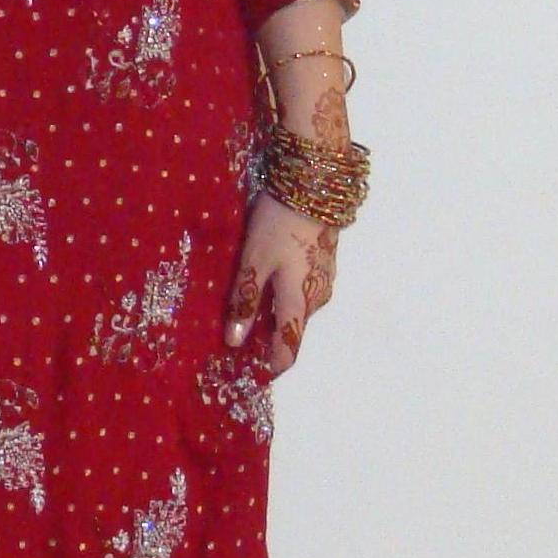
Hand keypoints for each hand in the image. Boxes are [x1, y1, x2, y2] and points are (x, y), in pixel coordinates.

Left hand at [222, 194, 337, 379]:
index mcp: (299, 303)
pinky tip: (261, 285)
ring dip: (272, 317)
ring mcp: (323, 281)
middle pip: (291, 332)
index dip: (269, 367)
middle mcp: (317, 299)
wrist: (313, 184)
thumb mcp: (254, 261)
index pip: (288, 352)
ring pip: (295, 311)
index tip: (246, 373)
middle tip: (233, 340)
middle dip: (265, 341)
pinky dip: (281, 298)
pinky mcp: (323, 264)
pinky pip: (301, 293)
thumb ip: (245, 301)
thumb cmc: (280, 224)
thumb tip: (234, 342)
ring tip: (241, 312)